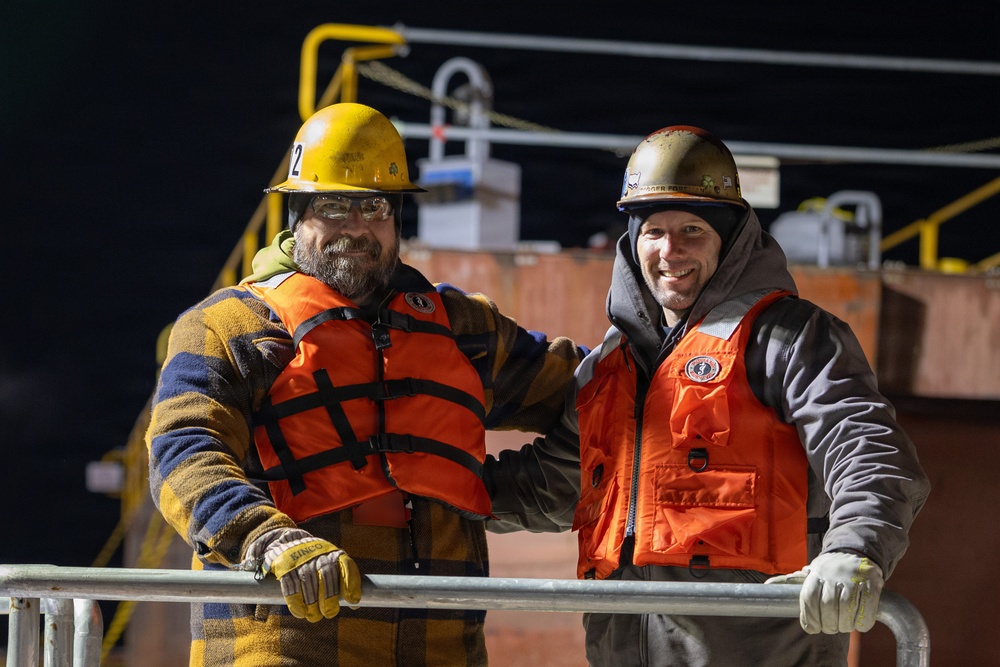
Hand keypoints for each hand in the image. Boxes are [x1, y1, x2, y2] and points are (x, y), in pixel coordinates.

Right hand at [259, 528, 361, 620]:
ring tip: (315, 616)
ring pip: (309, 585)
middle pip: (327, 577)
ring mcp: (301, 561)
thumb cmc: (316, 562)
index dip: (351, 584)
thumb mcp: (331, 563)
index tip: (352, 601)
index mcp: (334, 554)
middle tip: (330, 613)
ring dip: (312, 606)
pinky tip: (301, 613)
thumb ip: (343, 581)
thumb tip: (355, 604)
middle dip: (329, 599)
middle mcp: (319, 556)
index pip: (347, 566)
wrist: (288, 544)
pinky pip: (291, 588)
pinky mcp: (285, 568)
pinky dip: (296, 604)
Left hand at [765, 551, 883, 633]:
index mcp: (816, 573)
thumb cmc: (829, 568)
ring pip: (847, 611)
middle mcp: (833, 575)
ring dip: (845, 625)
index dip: (810, 618)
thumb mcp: (809, 571)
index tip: (812, 628)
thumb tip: (766, 585)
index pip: (809, 599)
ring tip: (843, 626)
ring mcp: (853, 579)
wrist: (857, 551)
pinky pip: (866, 610)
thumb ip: (790, 581)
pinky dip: (862, 622)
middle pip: (828, 607)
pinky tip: (858, 624)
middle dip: (828, 624)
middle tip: (830, 628)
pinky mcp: (871, 584)